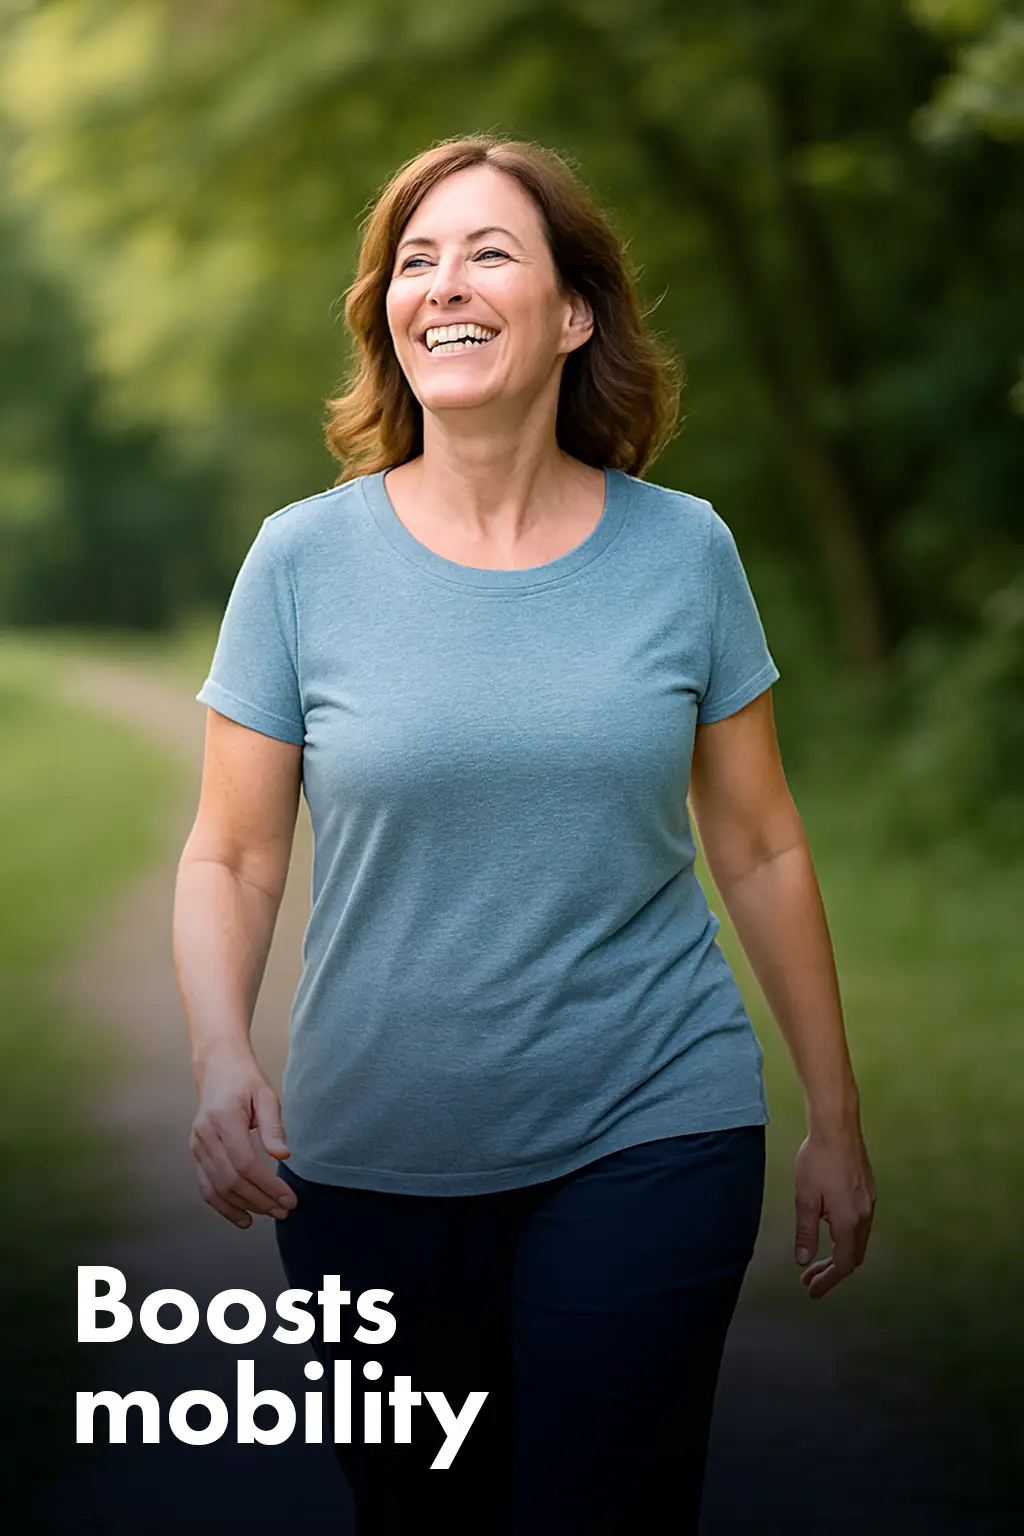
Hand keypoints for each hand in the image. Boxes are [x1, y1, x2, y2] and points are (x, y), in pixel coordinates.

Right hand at [189, 1053, 297, 1229]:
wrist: (218, 1069)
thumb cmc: (245, 1081)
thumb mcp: (266, 1096)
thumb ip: (273, 1127)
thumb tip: (283, 1156)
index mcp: (223, 1119)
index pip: (245, 1163)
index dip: (267, 1185)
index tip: (289, 1198)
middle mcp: (205, 1135)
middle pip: (232, 1180)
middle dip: (261, 1200)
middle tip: (286, 1210)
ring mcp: (196, 1146)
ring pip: (218, 1188)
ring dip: (245, 1206)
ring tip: (271, 1214)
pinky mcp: (195, 1154)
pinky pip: (206, 1187)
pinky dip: (224, 1206)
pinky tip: (244, 1218)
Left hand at [794, 1127, 875, 1298]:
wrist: (837, 1127)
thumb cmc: (818, 1160)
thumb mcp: (805, 1198)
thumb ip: (806, 1232)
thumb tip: (804, 1261)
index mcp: (849, 1221)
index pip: (842, 1264)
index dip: (827, 1281)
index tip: (811, 1290)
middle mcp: (865, 1215)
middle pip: (853, 1256)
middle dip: (831, 1271)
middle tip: (809, 1278)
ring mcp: (869, 1202)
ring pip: (858, 1240)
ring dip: (838, 1253)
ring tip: (815, 1258)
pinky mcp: (868, 1190)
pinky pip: (860, 1223)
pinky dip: (845, 1236)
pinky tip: (828, 1227)